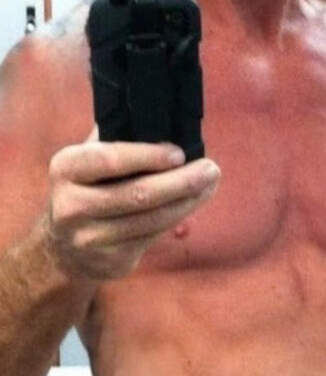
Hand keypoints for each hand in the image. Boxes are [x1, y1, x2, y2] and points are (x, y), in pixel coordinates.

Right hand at [46, 134, 219, 281]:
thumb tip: (162, 114)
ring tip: (210, 185)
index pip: (110, 159)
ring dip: (187, 202)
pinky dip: (177, 220)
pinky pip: (152, 237)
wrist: (64, 250)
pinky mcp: (111, 261)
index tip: (179, 153)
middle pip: (137, 194)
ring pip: (151, 220)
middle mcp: (72, 205)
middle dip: (181, 182)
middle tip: (211, 169)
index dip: (148, 156)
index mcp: (66, 169)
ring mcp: (90, 237)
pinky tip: (193, 205)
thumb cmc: (87, 191)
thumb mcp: (86, 161)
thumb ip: (113, 137)